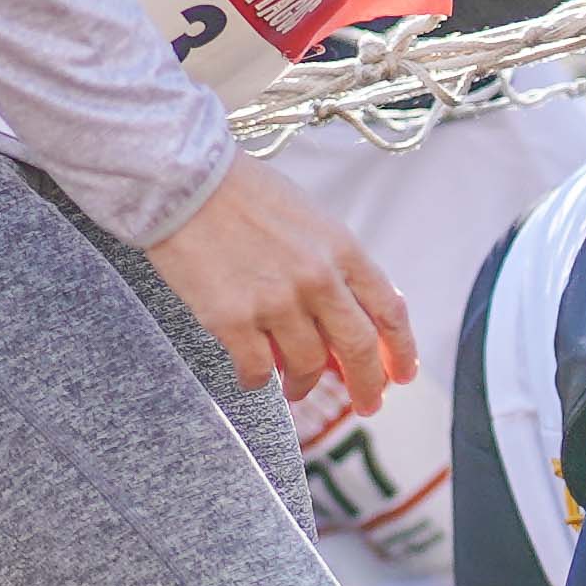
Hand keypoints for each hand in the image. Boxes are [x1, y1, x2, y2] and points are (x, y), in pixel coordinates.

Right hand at [148, 153, 416, 405]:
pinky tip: (254, 377)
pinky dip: (258, 382)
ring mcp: (276, 302)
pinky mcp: (233, 320)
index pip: (388, 310)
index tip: (402, 374)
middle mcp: (317, 279)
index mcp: (341, 248)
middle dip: (368, 385)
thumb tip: (352, 305)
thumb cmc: (240, 191)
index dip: (401, 349)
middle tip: (367, 404)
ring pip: (307, 366)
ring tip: (295, 388)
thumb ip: (334, 259)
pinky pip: (257, 371)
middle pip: (358, 348)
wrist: (183, 181)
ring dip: (304, 385)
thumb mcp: (308, 215)